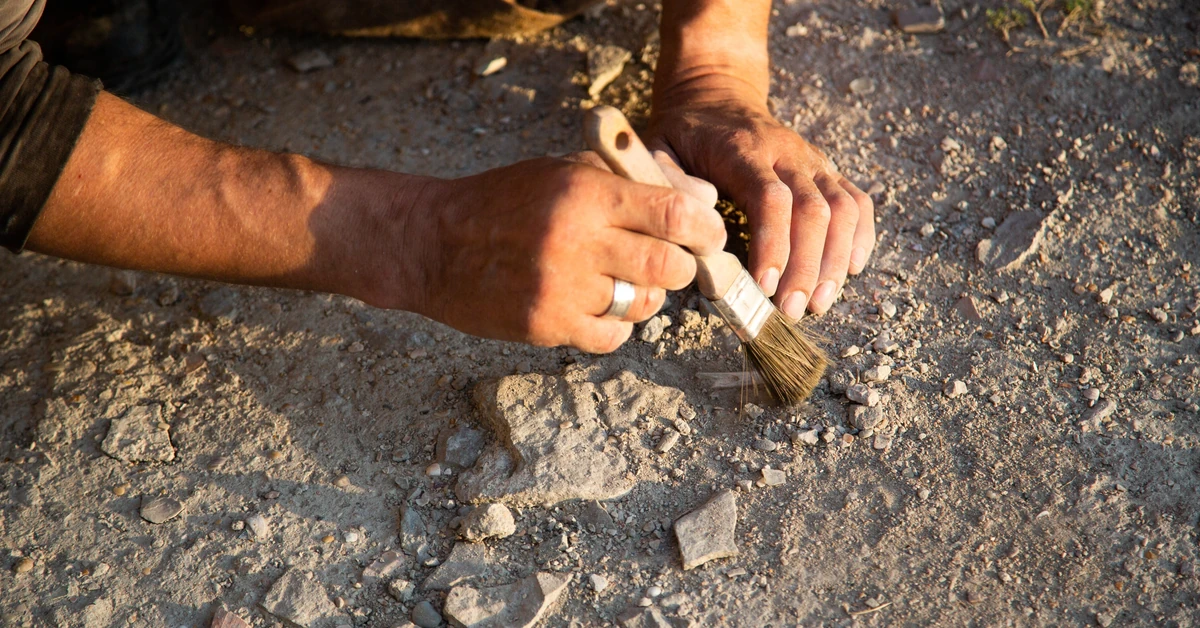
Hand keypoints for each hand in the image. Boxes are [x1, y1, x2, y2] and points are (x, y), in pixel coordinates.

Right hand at [401, 155, 725, 352]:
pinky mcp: (547, 325)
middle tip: (670, 262)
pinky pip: (613, 336)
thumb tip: (702, 204)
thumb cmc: (502, 201)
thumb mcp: (562, 172)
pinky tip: (596, 305)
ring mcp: (563, 289)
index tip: (709, 235)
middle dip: (681, 266)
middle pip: (670, 267)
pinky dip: (615, 325)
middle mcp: (578, 242)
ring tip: (620, 280)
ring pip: (645, 306)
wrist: (431, 242)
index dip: (706, 229)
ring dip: (645, 296)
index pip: (675, 215)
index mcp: (585, 194)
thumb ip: (628, 183)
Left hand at [648, 80, 874, 317]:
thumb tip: (698, 221)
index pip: (771, 198)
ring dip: (836, 260)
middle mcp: (787, 152)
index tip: (764, 286)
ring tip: (819, 303)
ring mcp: (812, 161)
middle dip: (806, 267)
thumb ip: (669, 182)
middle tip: (791, 311)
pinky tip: (852, 270)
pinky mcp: (827, 169)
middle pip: (814, 210)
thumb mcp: (658, 148)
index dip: (772, 244)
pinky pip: (857, 201)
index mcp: (743, 149)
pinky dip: (861, 237)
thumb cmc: (684, 134)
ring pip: (843, 209)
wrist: (717, 95)